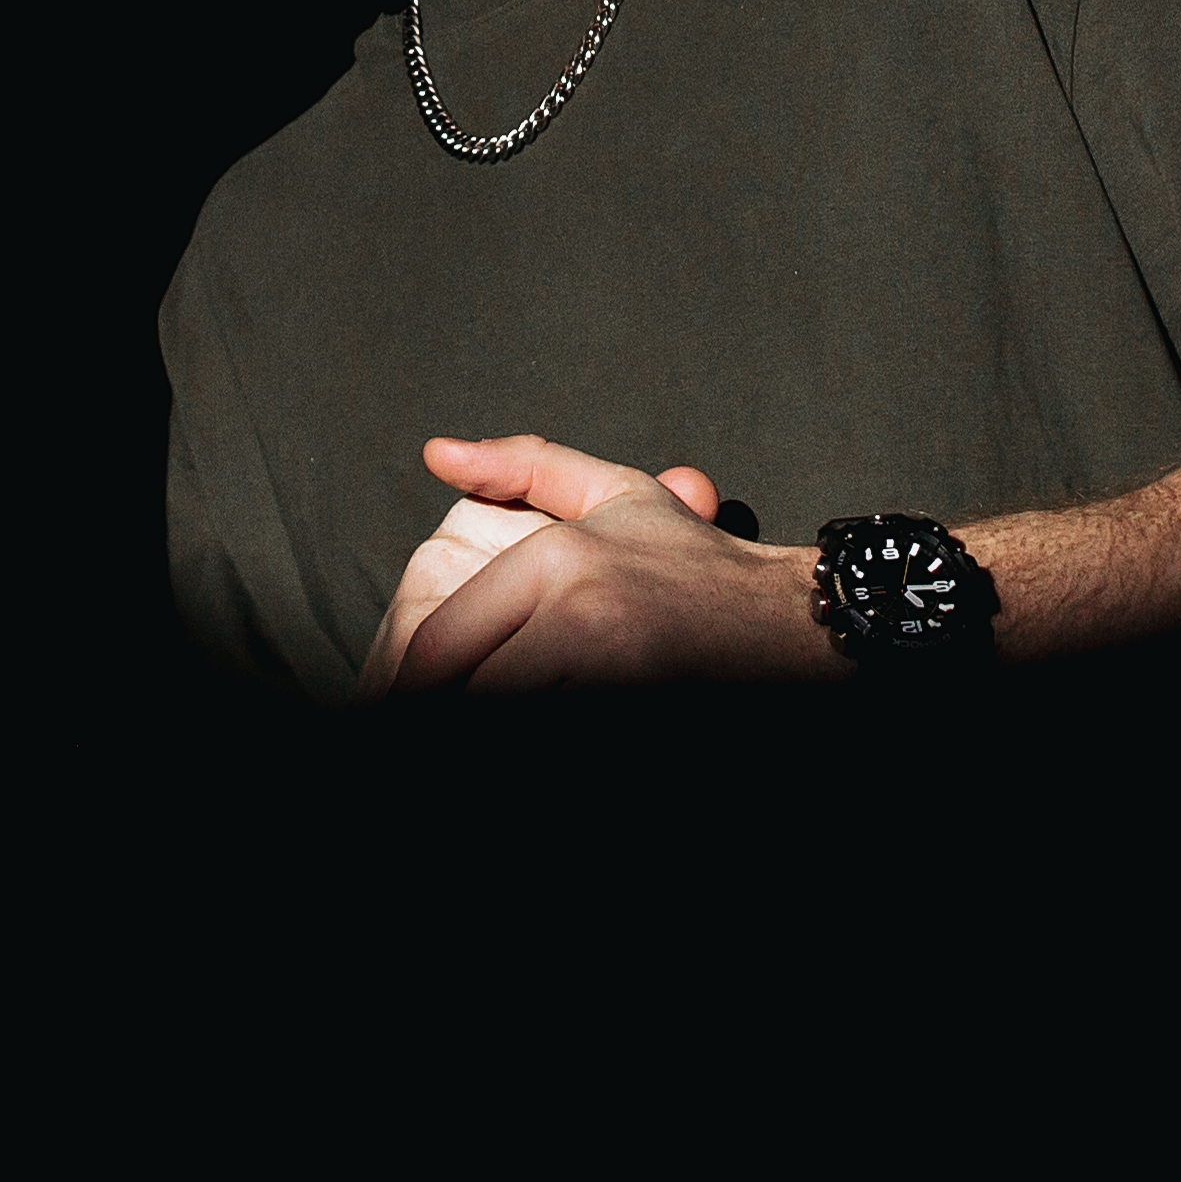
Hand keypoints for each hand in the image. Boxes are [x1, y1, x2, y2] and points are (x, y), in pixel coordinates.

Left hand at [353, 448, 724, 702]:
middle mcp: (578, 618)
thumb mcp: (616, 496)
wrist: (791, 625)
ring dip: (480, 717)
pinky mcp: (637, 712)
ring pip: (499, 711)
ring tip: (477, 708)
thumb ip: (521, 467)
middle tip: (397, 710)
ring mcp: (611, 677)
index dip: (401, 686)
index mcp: (558, 561)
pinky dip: (542, 725)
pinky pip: (557, 727)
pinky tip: (548, 716)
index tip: (390, 696)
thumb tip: (435, 453)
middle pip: (460, 691)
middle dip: (429, 707)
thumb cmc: (696, 563)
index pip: (440, 645)